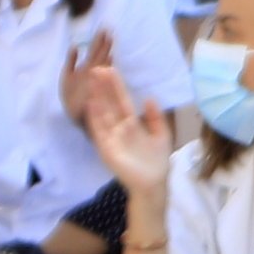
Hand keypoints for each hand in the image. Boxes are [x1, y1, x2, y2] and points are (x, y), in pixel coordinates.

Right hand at [70, 37, 173, 195]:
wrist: (153, 184)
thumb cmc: (158, 162)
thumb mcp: (162, 135)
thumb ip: (156, 117)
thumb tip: (149, 97)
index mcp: (131, 123)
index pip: (121, 100)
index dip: (116, 86)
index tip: (110, 69)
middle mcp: (118, 128)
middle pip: (109, 104)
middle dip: (103, 87)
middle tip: (96, 68)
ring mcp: (110, 137)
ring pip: (102, 114)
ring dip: (96, 98)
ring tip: (92, 81)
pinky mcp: (106, 148)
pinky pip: (98, 131)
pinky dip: (94, 117)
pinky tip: (92, 103)